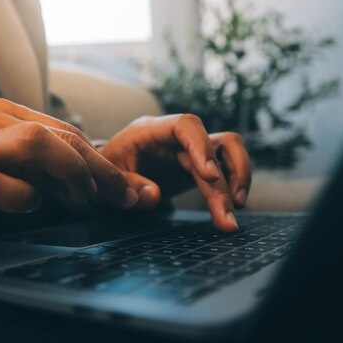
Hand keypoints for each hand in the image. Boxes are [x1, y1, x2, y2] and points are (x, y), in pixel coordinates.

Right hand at [0, 99, 136, 232]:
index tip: (128, 188)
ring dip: (69, 170)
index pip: (67, 131)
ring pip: (32, 144)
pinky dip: (18, 196)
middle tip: (124, 197)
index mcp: (7, 115)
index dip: (102, 159)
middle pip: (58, 135)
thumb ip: (42, 166)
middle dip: (100, 167)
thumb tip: (93, 184)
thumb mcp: (4, 161)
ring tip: (86, 197)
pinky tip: (30, 206)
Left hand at [100, 114, 251, 231]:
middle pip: (212, 146)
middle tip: (227, 218)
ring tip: (235, 210)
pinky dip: (233, 183)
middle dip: (222, 184)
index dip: (201, 146)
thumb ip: (127, 187)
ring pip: (228, 150)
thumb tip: (155, 195)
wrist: (106, 173)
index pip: (185, 124)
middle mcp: (174, 136)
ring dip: (238, 177)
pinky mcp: (197, 164)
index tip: (210, 176)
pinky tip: (230, 207)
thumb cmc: (104, 172)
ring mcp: (189, 148)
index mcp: (150, 130)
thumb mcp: (105, 181)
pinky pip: (226, 165)